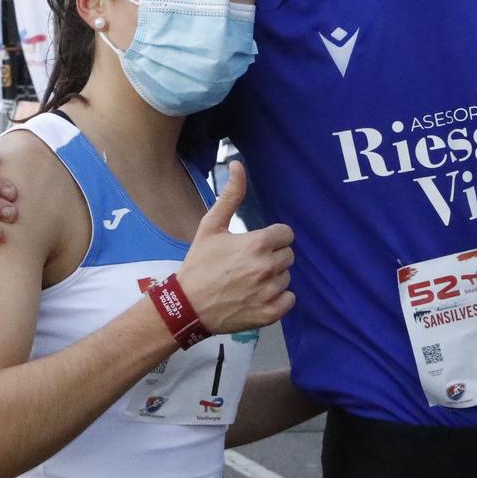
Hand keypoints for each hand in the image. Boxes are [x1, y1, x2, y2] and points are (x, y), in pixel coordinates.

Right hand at [175, 162, 294, 335]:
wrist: (187, 306)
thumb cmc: (199, 264)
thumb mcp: (210, 226)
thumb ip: (230, 196)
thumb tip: (237, 164)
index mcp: (257, 243)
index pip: (286, 234)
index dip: (272, 238)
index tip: (256, 245)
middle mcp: (267, 267)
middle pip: (288, 255)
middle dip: (272, 256)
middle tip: (249, 264)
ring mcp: (270, 291)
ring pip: (287, 277)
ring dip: (273, 278)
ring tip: (249, 281)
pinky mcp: (270, 313)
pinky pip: (289, 299)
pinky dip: (278, 298)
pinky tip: (257, 296)